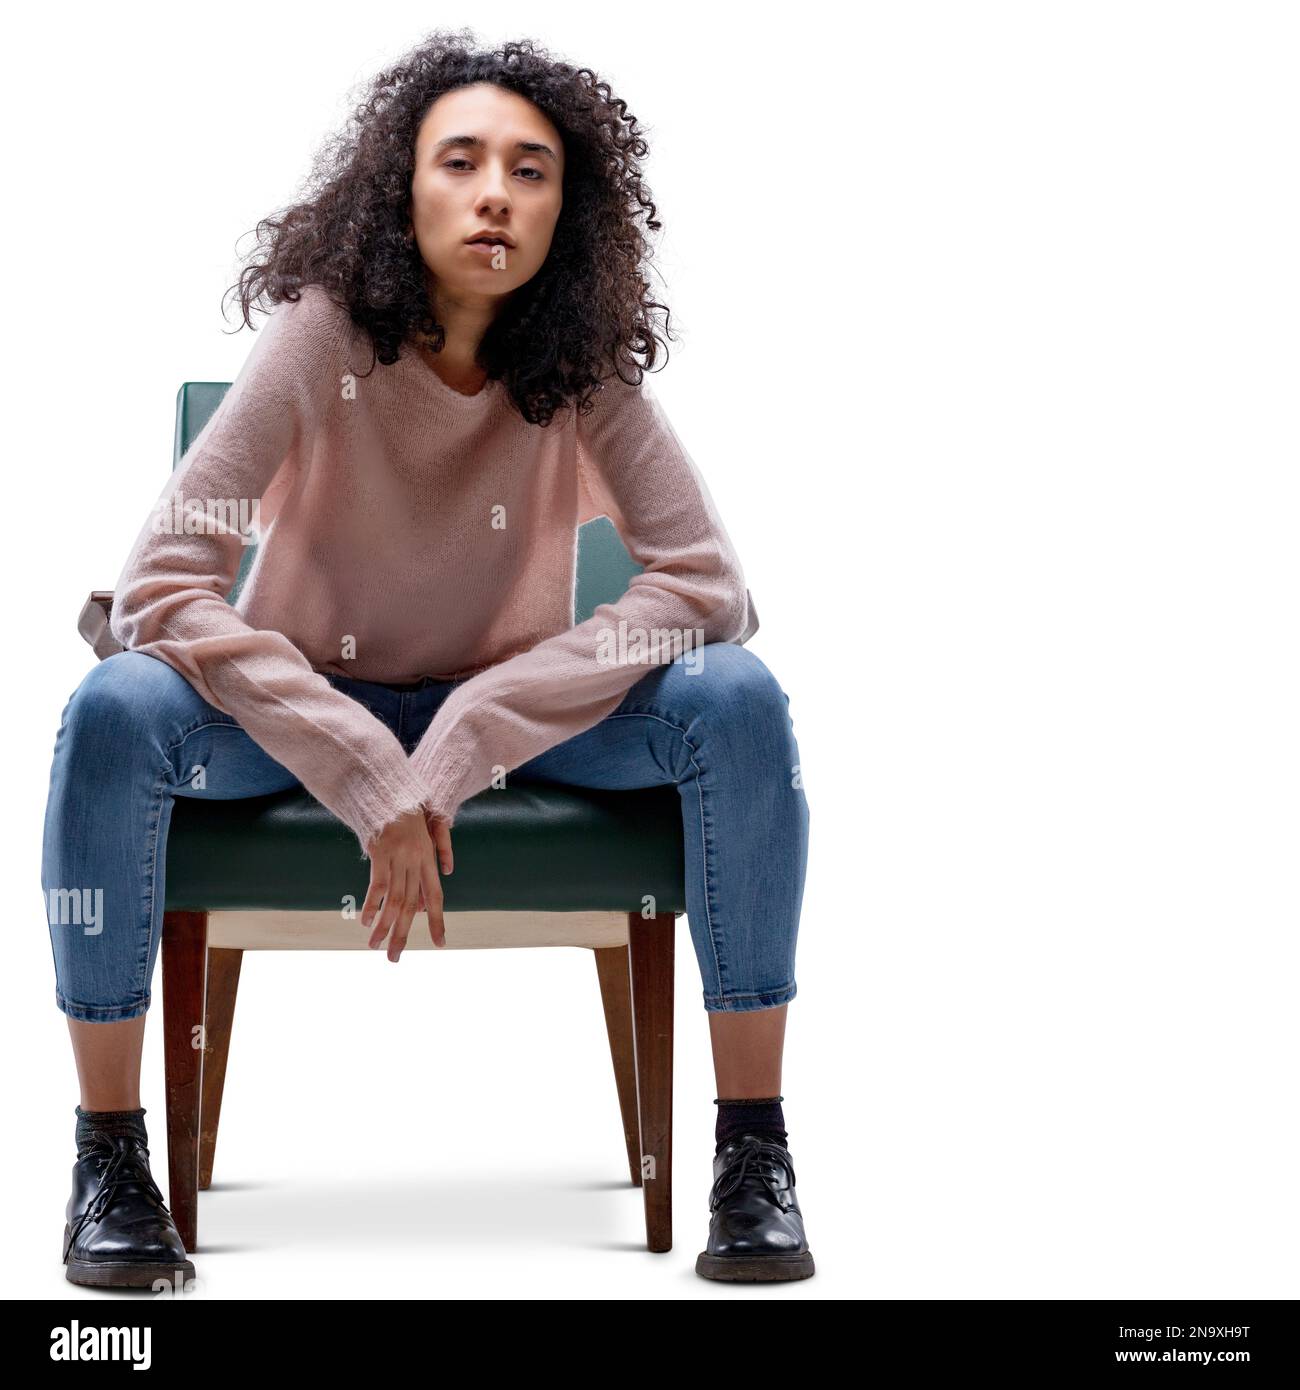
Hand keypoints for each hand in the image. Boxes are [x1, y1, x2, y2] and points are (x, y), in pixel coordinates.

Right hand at [361, 808, 447, 958]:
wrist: (391, 790)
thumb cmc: (405, 817)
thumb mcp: (421, 841)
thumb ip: (422, 872)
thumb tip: (421, 905)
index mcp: (428, 860)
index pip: (436, 898)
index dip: (438, 921)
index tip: (441, 944)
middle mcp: (416, 861)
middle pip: (412, 905)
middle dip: (403, 934)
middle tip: (394, 959)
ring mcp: (399, 857)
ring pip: (394, 900)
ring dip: (384, 926)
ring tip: (375, 947)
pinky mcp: (380, 852)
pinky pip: (377, 885)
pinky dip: (371, 905)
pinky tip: (365, 922)